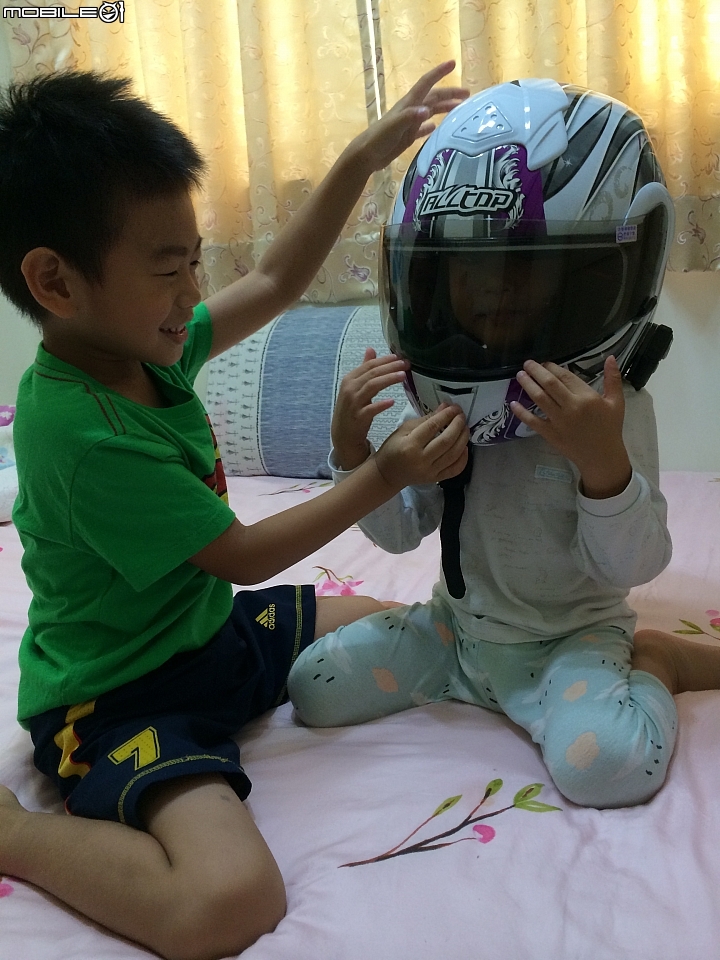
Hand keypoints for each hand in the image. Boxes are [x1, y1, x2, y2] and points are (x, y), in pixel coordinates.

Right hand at [332, 348, 408, 469]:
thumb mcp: (356, 386)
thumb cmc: (352, 409)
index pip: (369, 365)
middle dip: (390, 367)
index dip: (385, 360)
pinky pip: (370, 409)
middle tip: (406, 364)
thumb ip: (364, 368)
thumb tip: (371, 349)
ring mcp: (353, 403)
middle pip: (372, 373)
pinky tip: (392, 401)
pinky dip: (381, 404)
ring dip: (388, 380)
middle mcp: (350, 389)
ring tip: (403, 376)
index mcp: (350, 379)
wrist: (343, 434)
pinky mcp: (358, 417)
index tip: (400, 357)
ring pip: (372, 386)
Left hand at [350, 61, 468, 173]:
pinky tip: (437, 127)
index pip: (426, 83)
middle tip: (467, 95)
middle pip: (433, 97)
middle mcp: (411, 110)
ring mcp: (410, 123)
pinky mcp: (407, 136)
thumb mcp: (394, 126)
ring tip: (459, 109)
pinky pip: (423, 129)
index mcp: (409, 104)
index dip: (439, 73)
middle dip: (450, 93)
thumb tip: (428, 112)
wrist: (366, 155)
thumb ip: (410, 117)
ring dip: (444, 108)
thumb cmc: (378, 138)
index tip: (453, 63)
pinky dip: (431, 125)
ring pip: (431, 111)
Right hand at [374, 404, 468, 489]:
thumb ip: (425, 419)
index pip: (432, 427)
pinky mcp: (435, 479)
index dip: (446, 415)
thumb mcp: (403, 430)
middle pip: (446, 441)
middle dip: (457, 425)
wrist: (387, 474)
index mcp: (410, 445)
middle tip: (461, 415)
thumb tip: (444, 408)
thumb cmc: (392, 449)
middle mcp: (422, 460)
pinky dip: (463, 458)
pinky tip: (464, 447)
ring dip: (463, 439)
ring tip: (465, 427)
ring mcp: (430, 472)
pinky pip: (455, 470)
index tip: (454, 407)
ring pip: (453, 455)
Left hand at [510, 355, 631, 498]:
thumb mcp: (616, 402)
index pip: (565, 376)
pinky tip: (512, 403)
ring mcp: (559, 421)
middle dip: (536, 371)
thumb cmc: (610, 428)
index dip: (552, 367)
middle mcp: (571, 407)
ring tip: (520, 375)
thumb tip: (610, 357)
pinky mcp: (550, 434)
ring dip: (527, 385)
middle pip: (549, 384)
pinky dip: (521, 412)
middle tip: (527, 364)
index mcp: (587, 397)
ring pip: (539, 398)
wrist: (602, 457)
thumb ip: (612, 378)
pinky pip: (532, 421)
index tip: (545, 363)